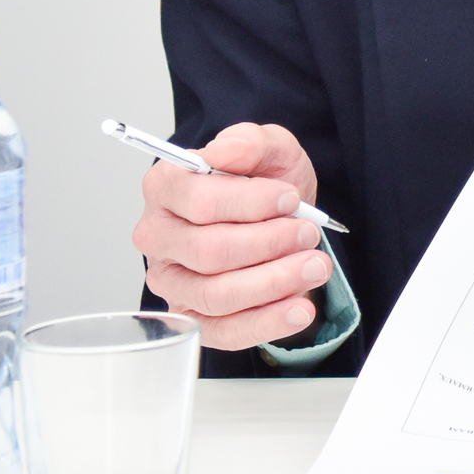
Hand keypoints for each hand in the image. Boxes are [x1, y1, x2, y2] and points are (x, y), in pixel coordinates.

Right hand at [132, 123, 338, 352]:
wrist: (280, 213)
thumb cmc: (264, 181)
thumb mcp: (268, 147)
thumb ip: (248, 142)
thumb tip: (227, 151)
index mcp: (166, 188)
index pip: (200, 202)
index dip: (251, 203)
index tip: (290, 199)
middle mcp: (158, 237)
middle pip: (209, 252)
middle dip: (269, 243)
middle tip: (308, 233)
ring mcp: (171, 281)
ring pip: (216, 294)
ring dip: (274, 282)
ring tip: (316, 265)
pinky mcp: (194, 317)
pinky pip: (224, 331)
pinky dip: (267, 323)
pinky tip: (300, 309)